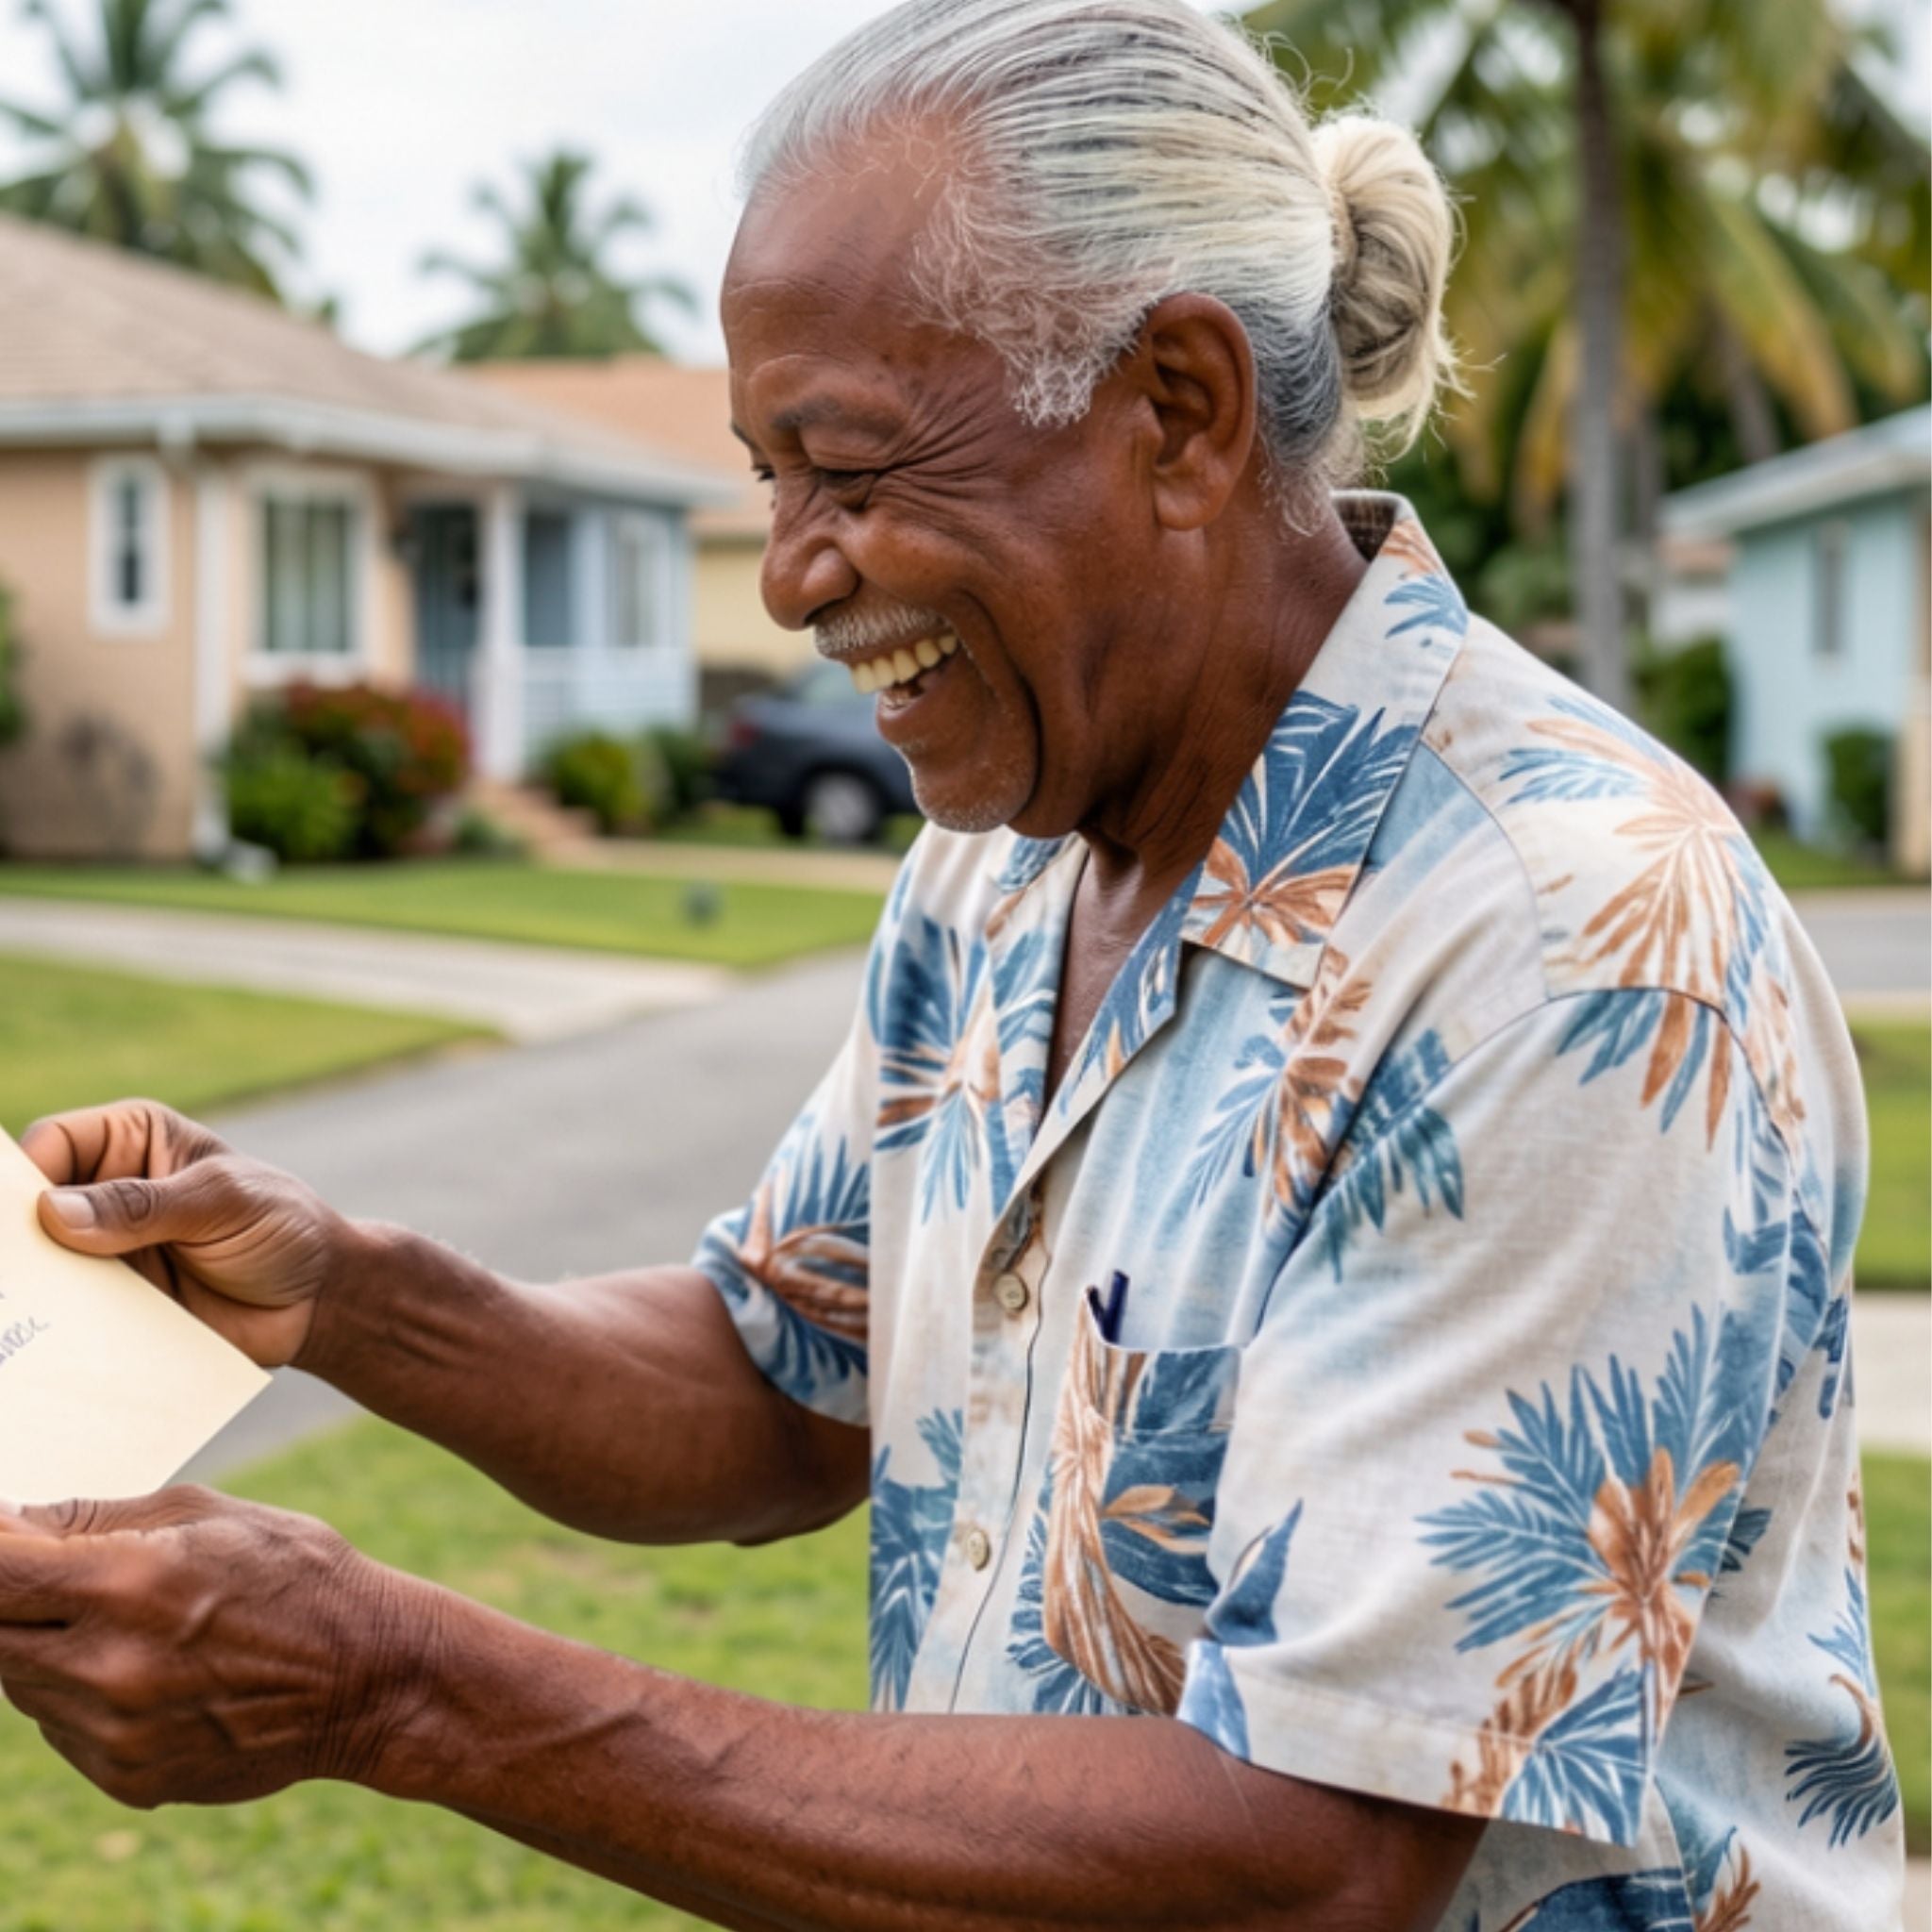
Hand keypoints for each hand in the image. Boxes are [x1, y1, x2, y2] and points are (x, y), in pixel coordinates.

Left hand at [0, 1488, 434, 1809]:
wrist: (371, 1677)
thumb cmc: (297, 1574)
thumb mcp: (209, 1514)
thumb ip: (95, 1519)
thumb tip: (8, 1522)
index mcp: (131, 1584)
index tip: (2, 1538)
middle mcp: (110, 1668)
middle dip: (15, 1598)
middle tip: (69, 1577)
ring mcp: (113, 1733)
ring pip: (23, 1682)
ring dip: (50, 1644)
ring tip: (136, 1621)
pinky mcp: (124, 1777)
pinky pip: (62, 1727)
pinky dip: (84, 1693)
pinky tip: (157, 1669)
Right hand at [23, 1100, 355, 1367]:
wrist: (319, 1300)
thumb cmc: (282, 1227)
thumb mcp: (223, 1203)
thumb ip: (145, 1207)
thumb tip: (55, 1213)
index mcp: (132, 1139)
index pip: (52, 1143)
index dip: (24, 1177)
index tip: (20, 1220)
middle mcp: (105, 1190)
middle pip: (29, 1207)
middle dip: (13, 1240)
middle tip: (11, 1275)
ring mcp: (102, 1250)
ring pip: (38, 1266)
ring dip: (26, 1290)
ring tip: (17, 1316)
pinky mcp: (110, 1303)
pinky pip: (65, 1314)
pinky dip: (52, 1328)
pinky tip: (38, 1349)